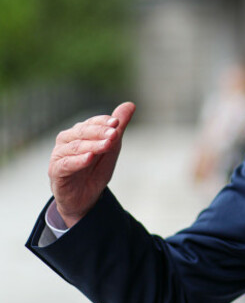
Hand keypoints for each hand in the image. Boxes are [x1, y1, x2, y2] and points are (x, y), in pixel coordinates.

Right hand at [48, 102, 135, 227]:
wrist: (85, 198)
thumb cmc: (95, 170)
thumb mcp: (111, 148)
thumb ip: (118, 127)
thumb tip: (130, 104)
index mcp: (79, 132)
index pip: (91, 123)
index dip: (103, 122)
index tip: (117, 122)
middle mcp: (66, 141)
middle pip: (82, 132)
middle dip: (100, 132)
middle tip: (115, 133)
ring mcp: (59, 156)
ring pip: (75, 147)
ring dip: (93, 145)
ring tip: (107, 145)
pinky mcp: (56, 171)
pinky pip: (66, 164)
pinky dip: (78, 160)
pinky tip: (89, 158)